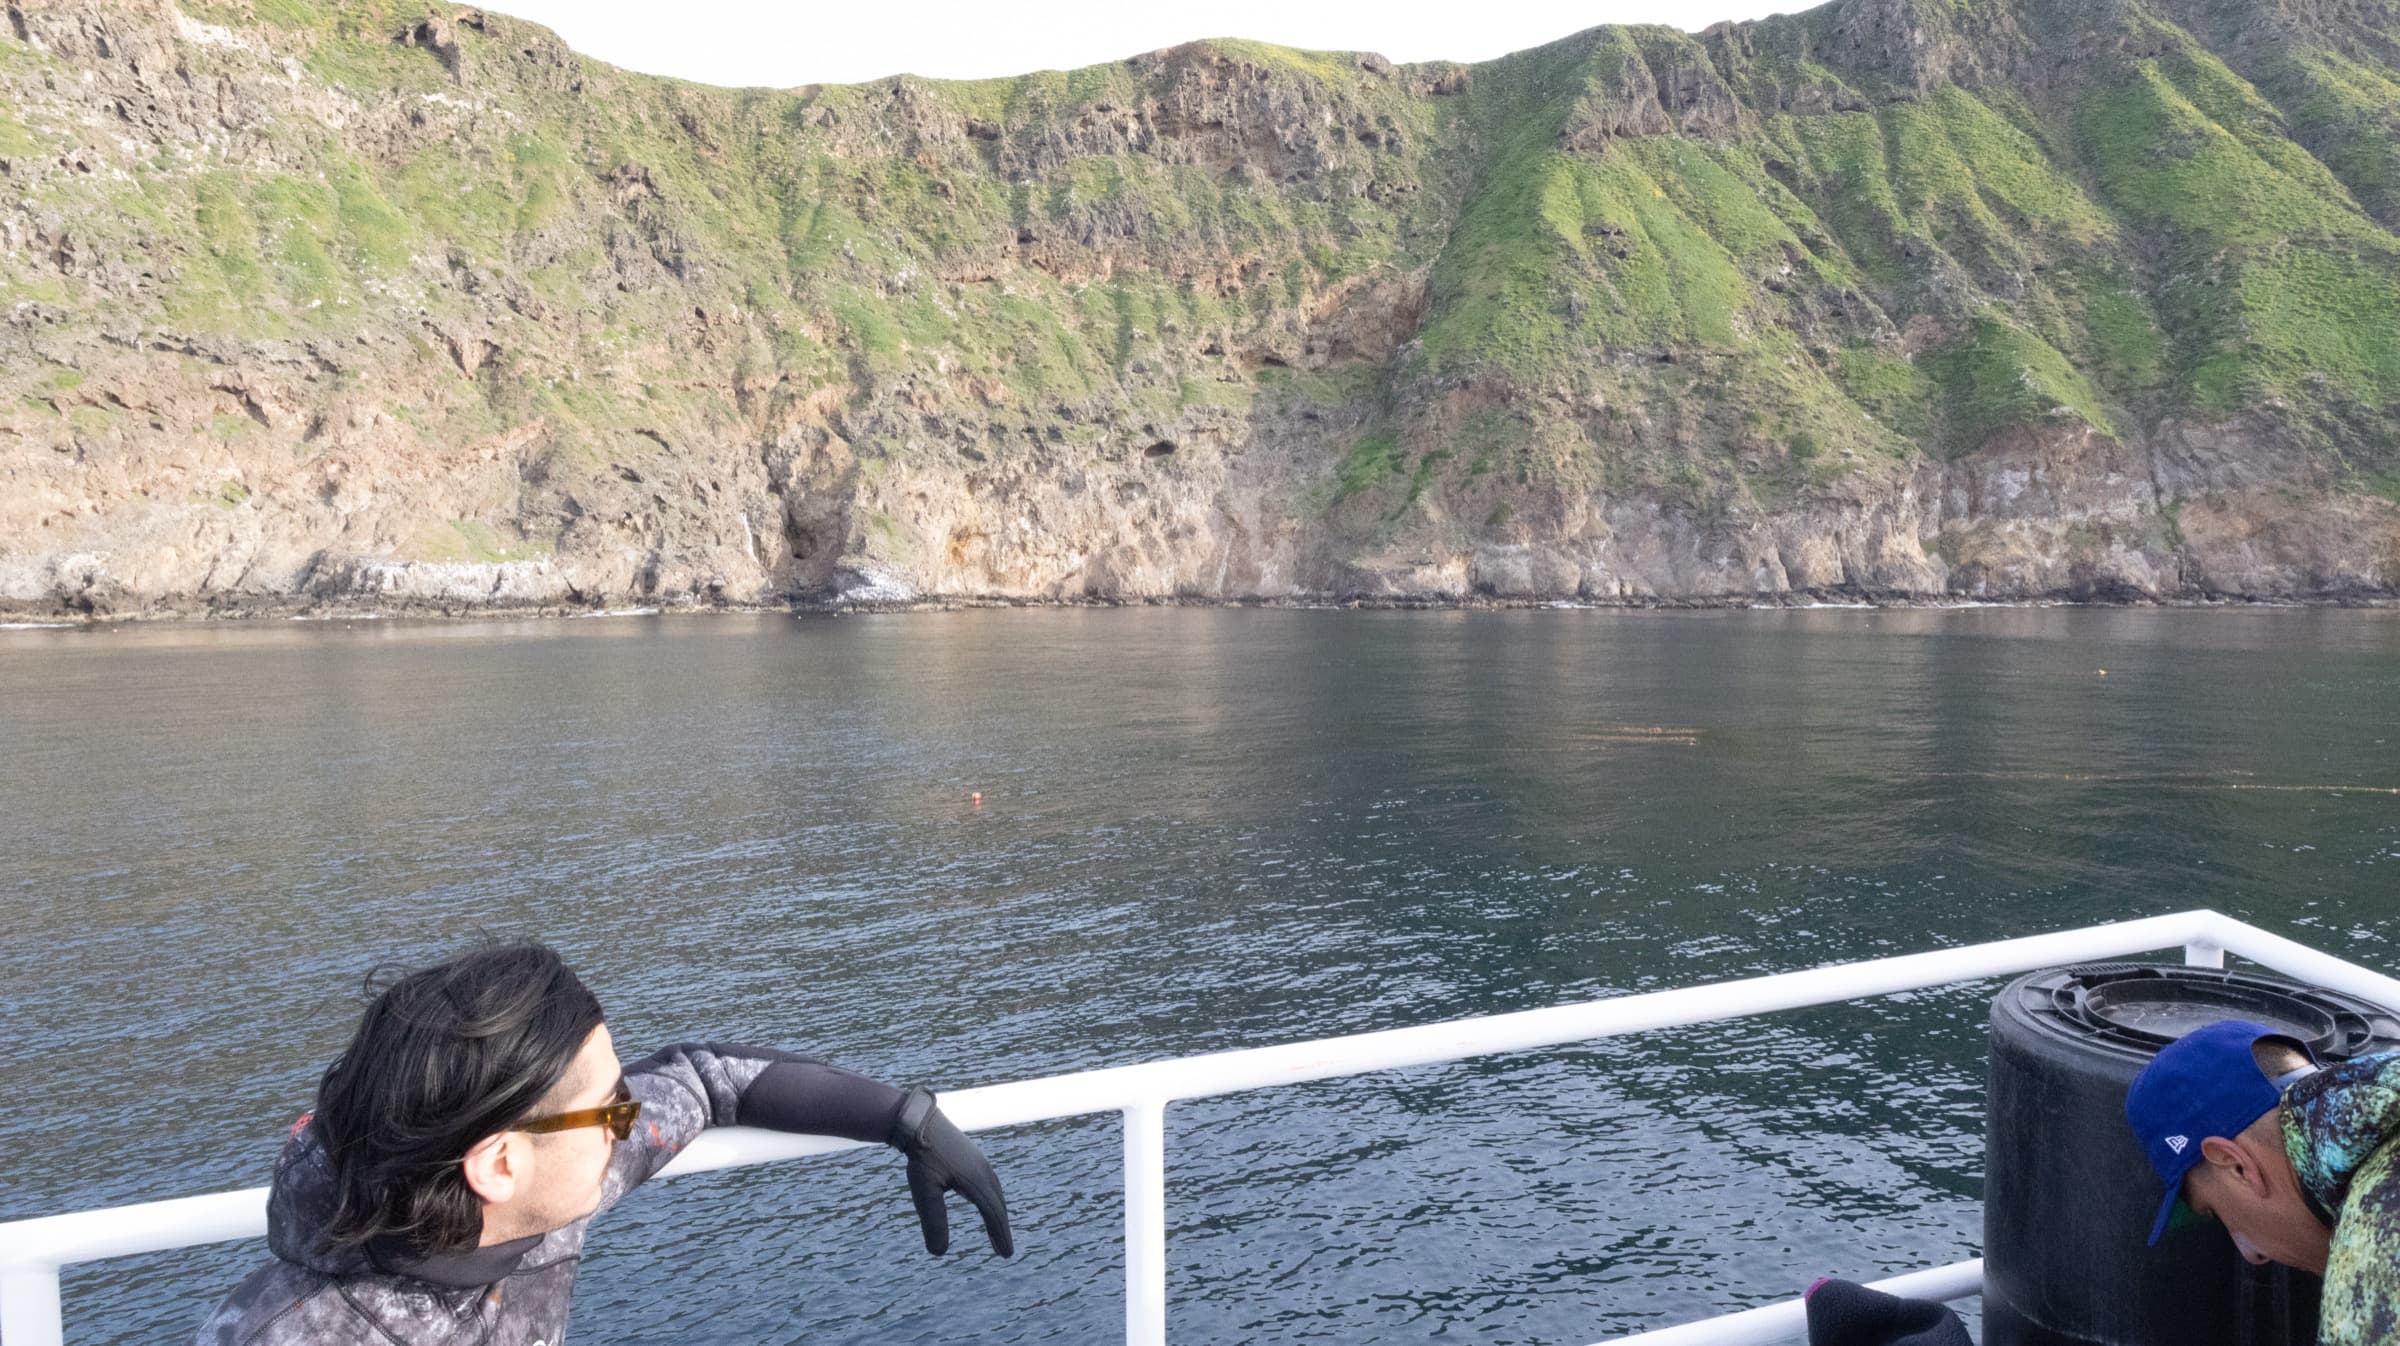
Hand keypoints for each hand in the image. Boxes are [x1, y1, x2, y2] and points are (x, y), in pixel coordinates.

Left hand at [888, 1087, 1013, 1256]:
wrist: (919, 1122)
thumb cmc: (922, 1157)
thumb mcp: (924, 1191)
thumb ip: (933, 1222)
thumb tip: (938, 1254)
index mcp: (976, 1182)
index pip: (993, 1215)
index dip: (1000, 1236)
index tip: (1006, 1255)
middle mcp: (983, 1172)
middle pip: (998, 1205)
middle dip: (1001, 1228)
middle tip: (1004, 1251)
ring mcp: (980, 1162)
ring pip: (996, 1192)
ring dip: (998, 1213)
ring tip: (997, 1229)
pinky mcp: (973, 1156)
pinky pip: (990, 1182)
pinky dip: (993, 1198)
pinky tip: (986, 1199)